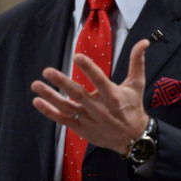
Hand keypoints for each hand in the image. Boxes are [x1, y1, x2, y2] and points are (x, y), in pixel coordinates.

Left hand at [31, 39, 149, 154]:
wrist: (133, 139)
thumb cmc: (133, 107)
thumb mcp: (137, 84)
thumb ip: (137, 62)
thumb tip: (144, 41)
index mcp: (114, 97)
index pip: (100, 80)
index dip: (89, 68)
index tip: (77, 56)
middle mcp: (100, 109)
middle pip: (79, 94)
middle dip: (62, 83)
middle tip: (47, 71)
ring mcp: (89, 120)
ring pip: (67, 107)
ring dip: (50, 97)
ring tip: (36, 85)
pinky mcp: (81, 129)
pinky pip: (63, 120)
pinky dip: (49, 112)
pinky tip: (37, 101)